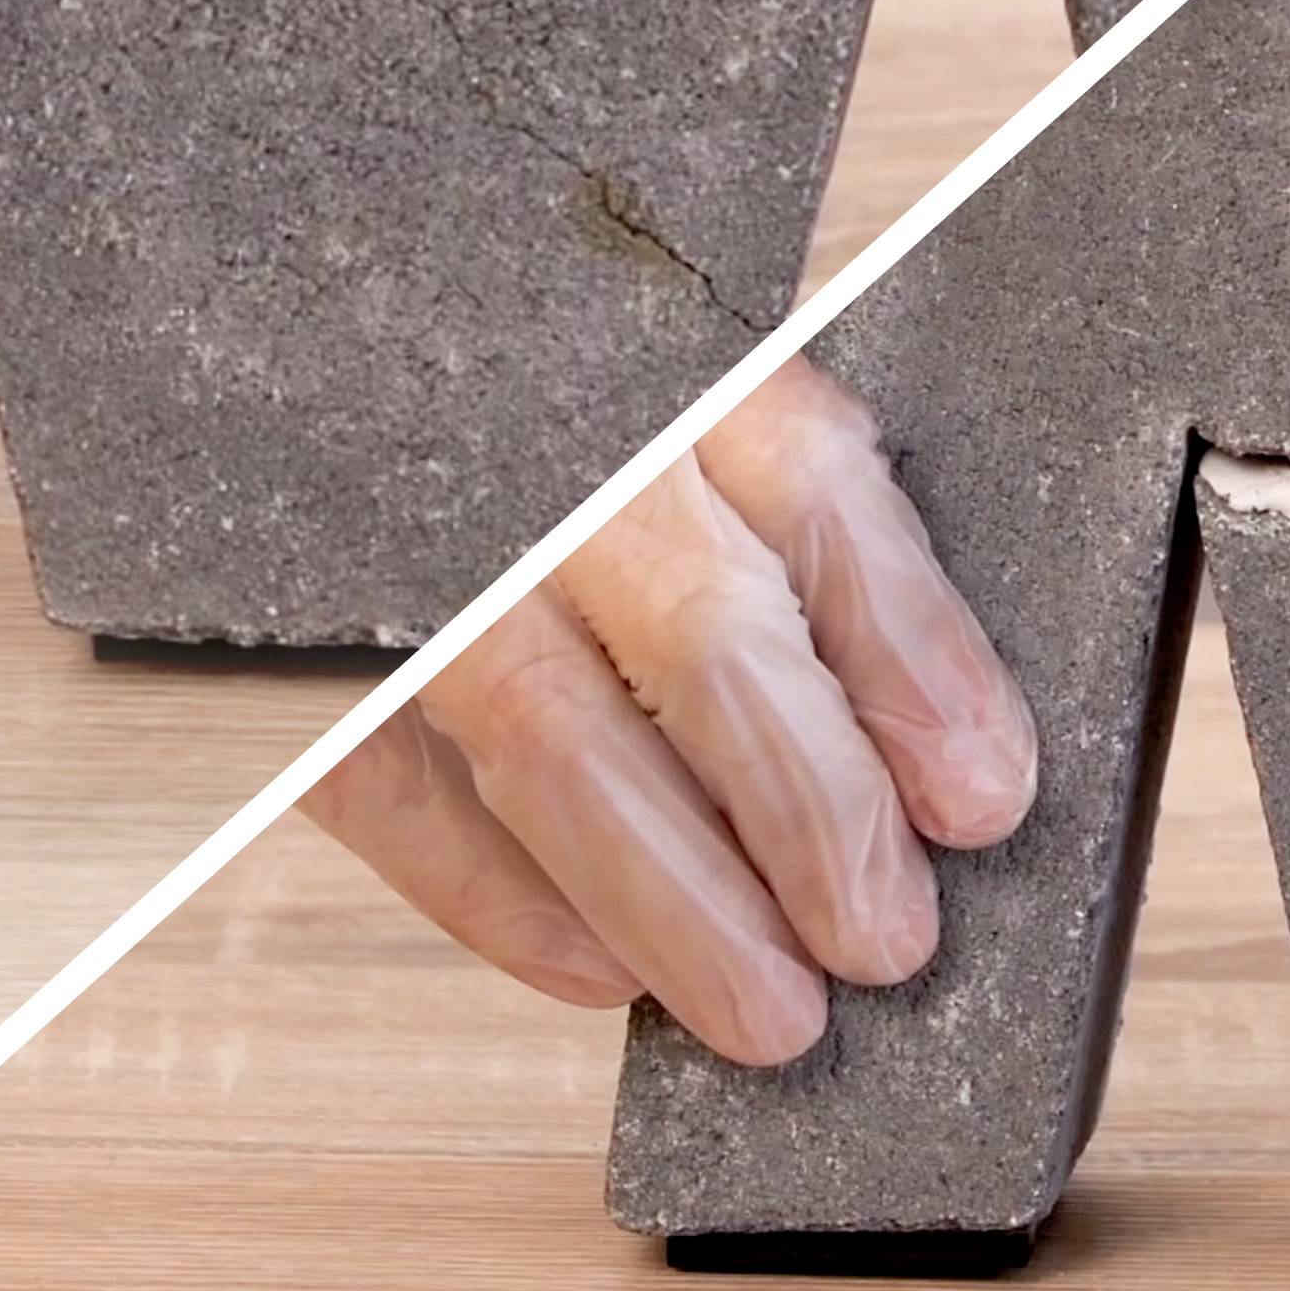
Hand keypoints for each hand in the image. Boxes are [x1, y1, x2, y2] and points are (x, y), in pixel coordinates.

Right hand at [304, 361, 1038, 1063]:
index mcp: (662, 340)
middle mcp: (545, 431)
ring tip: (766, 1007)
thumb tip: (937, 728)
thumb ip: (797, 509)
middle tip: (884, 935)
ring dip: (668, 894)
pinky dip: (490, 893)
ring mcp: (414, 528)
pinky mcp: (308, 617)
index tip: (981, 787)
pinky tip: (594, 965)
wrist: (322, 283)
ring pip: (544, 729)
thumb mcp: (684, 364)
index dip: (908, 647)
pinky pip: (384, 778)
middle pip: (695, 626)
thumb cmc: (542, 362)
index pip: (811, 484)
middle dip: (808, 806)